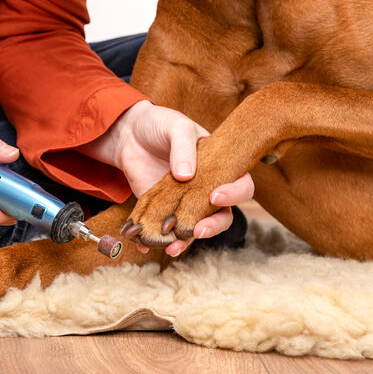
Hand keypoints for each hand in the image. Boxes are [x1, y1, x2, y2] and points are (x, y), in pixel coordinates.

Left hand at [81, 101, 254, 253]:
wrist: (131, 135)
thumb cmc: (161, 125)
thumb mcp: (175, 127)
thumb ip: (183, 147)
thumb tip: (186, 175)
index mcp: (221, 165)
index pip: (241, 184)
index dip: (234, 194)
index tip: (216, 197)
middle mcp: (208, 188)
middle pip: (222, 214)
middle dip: (213, 226)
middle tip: (197, 230)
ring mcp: (185, 202)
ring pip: (195, 228)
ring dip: (185, 241)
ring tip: (171, 248)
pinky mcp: (163, 211)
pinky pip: (165, 230)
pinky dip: (155, 241)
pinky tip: (143, 245)